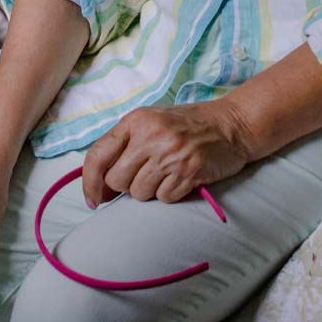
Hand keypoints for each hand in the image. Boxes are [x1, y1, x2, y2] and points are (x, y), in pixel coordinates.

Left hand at [81, 99, 252, 207]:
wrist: (232, 124)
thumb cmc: (188, 125)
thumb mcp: (152, 123)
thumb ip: (125, 147)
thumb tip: (100, 188)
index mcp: (136, 120)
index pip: (97, 155)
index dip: (89, 183)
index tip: (93, 200)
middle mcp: (151, 135)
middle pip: (117, 180)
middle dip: (127, 186)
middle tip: (147, 175)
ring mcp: (171, 154)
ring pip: (139, 193)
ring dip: (151, 190)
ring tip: (168, 172)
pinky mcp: (189, 171)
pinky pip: (165, 198)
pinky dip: (172, 194)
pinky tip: (182, 178)